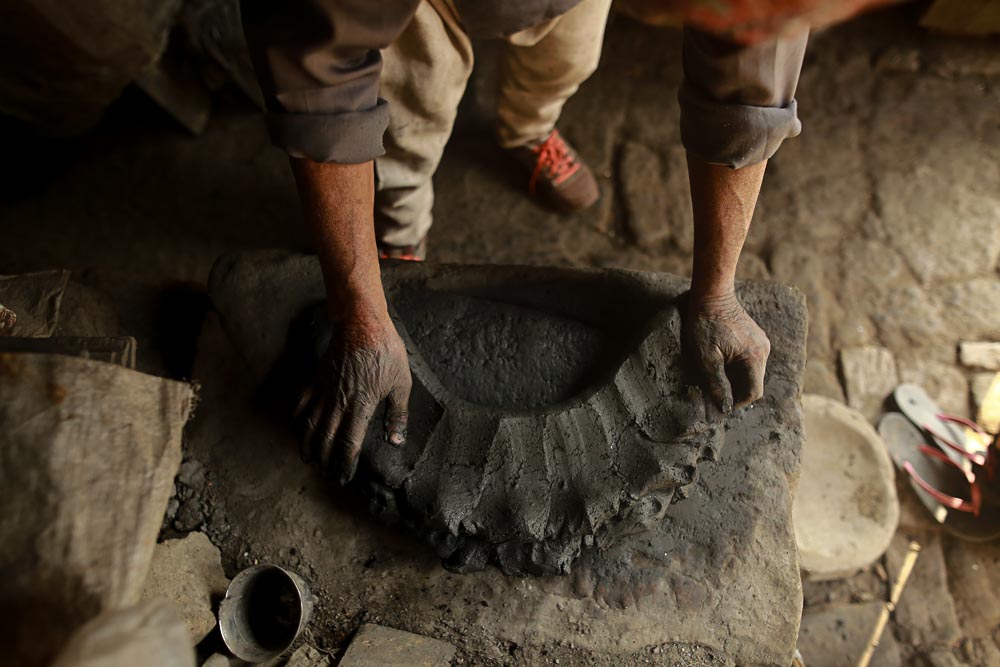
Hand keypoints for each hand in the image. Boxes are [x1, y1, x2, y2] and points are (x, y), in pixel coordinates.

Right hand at [295, 305, 410, 484]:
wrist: (361, 323)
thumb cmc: (385, 352)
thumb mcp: (401, 384)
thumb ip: (397, 415)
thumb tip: (395, 441)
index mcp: (361, 407)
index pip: (349, 444)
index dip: (345, 464)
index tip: (343, 478)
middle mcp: (338, 403)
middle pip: (325, 440)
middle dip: (324, 461)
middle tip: (326, 475)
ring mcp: (324, 391)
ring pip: (310, 426)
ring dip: (307, 446)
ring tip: (308, 460)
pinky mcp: (316, 379)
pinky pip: (301, 404)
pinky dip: (296, 420)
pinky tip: (297, 430)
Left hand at [683, 292, 769, 412]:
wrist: (711, 294)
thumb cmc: (706, 324)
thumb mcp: (706, 357)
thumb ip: (716, 383)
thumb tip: (723, 407)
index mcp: (755, 357)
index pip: (754, 392)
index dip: (736, 403)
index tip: (719, 406)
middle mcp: (763, 350)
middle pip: (753, 383)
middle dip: (735, 392)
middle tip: (713, 395)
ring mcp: (761, 342)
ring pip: (751, 372)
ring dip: (735, 379)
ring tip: (714, 380)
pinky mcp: (754, 336)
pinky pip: (748, 360)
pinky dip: (736, 367)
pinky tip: (719, 364)